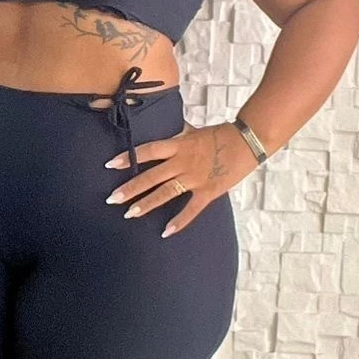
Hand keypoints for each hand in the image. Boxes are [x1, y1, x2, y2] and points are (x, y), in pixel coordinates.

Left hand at [104, 121, 258, 235]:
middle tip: (111, 198)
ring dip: (147, 204)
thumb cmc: (221, 134)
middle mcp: (183, 161)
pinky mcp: (209, 191)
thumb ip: (178, 133)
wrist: (248, 141)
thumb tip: (166, 127)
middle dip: (131, 188)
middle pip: (151, 176)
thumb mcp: (194, 130)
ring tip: (130, 214)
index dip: (129, 157)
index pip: (148, 151)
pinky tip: (165, 232)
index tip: (110, 164)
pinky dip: (179, 221)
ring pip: (166, 193)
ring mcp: (196, 177)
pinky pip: (192, 209)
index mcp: (179, 144)